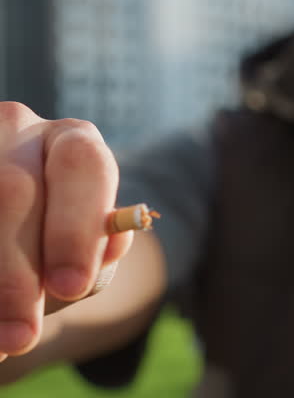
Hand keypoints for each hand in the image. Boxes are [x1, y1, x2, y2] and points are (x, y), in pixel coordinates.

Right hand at [0, 103, 131, 361]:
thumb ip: (98, 252)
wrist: (17, 248)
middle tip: (20, 337)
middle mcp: (17, 129)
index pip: (83, 166)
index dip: (75, 229)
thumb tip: (108, 247)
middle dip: (17, 273)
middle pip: (12, 189)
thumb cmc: (54, 252)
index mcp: (74, 142)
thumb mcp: (84, 255)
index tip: (72, 288)